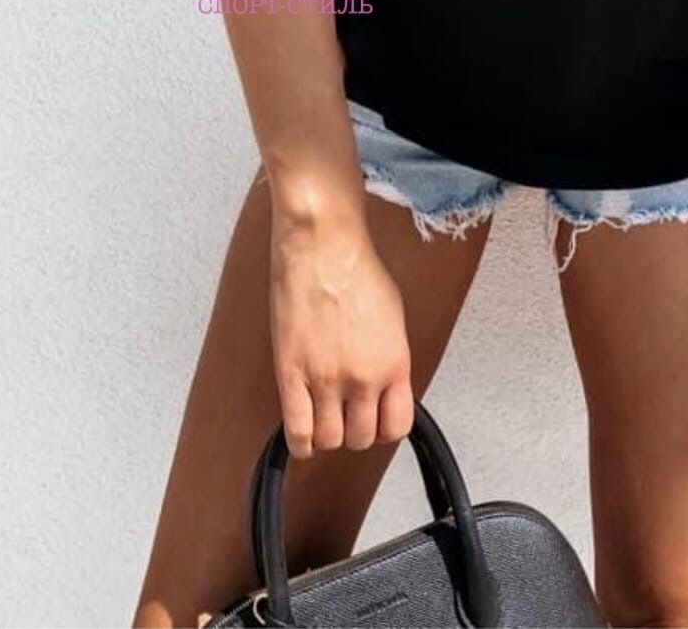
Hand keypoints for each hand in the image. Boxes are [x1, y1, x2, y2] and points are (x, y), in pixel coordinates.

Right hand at [269, 197, 413, 456]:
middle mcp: (363, 377)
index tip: (374, 420)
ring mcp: (325, 379)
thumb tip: (384, 383)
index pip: (396, 427)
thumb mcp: (393, 317)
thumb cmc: (357, 268)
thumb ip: (389, 357)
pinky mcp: (291, 373)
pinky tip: (301, 432)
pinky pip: (297, 431)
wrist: (323, 245)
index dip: (383, 428)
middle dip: (353, 430)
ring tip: (322, 417)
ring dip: (326, 435)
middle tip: (345, 415)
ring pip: (329, 440)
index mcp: (393, 363)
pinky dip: (300, 442)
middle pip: (361, 438)